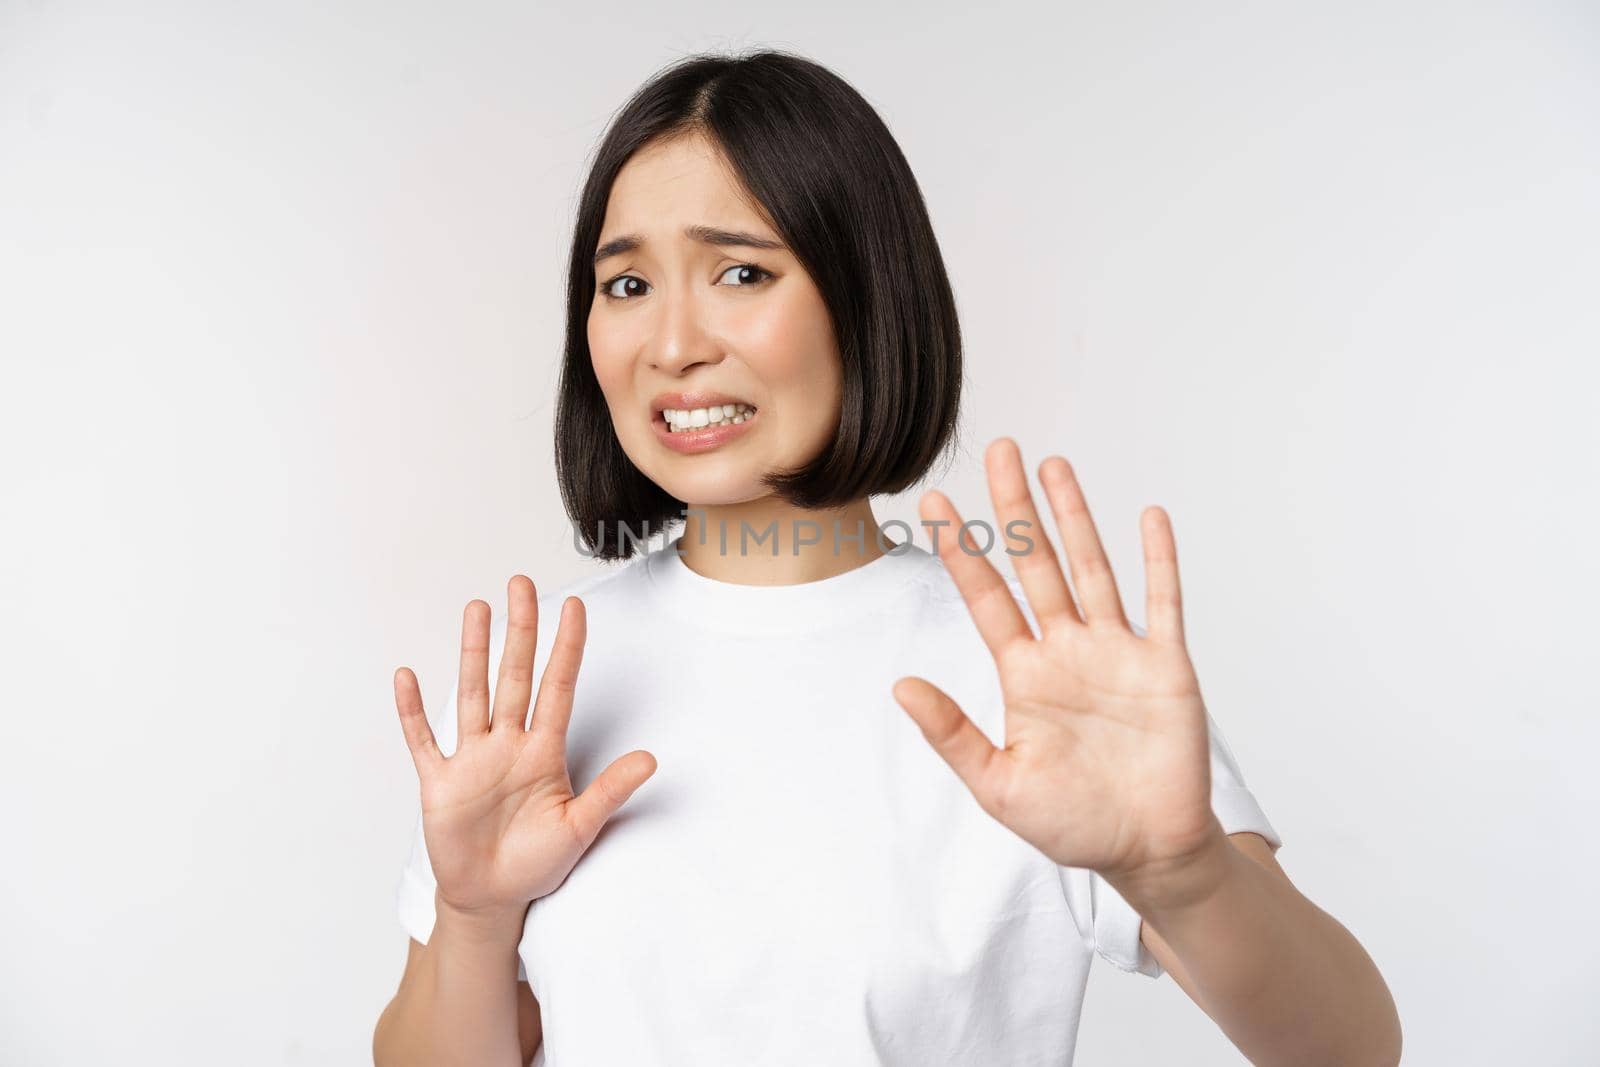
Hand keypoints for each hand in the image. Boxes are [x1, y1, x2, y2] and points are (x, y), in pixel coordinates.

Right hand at [393, 576, 657, 918]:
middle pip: (515, 675)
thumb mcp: (580, 827)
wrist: (493, 898)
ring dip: (473, 653)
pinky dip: (412, 711)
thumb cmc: (537, 862)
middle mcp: (508, 744)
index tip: (575, 607)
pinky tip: (407, 677)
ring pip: (473, 694)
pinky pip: (422, 740)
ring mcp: (472, 759)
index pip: (559, 687)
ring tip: (476, 609)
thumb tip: (652, 759)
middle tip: (522, 583)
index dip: (567, 647)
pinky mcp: (439, 782)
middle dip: (519, 630)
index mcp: (544, 751)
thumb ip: (611, 791)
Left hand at [892, 439, 1221, 892]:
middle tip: (999, 451)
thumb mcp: (999, 786)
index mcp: (1024, 675)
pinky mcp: (1165, 666)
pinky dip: (1158, 560)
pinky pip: (1163, 603)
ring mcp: (1117, 652)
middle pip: (1037, 564)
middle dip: (1016, 509)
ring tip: (1054, 466)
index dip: (962, 550)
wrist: (1147, 852)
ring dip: (1075, 517)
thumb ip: (953, 735)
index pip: (987, 597)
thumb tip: (899, 687)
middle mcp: (1067, 650)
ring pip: (1092, 568)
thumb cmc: (1073, 824)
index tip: (935, 504)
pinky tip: (1148, 516)